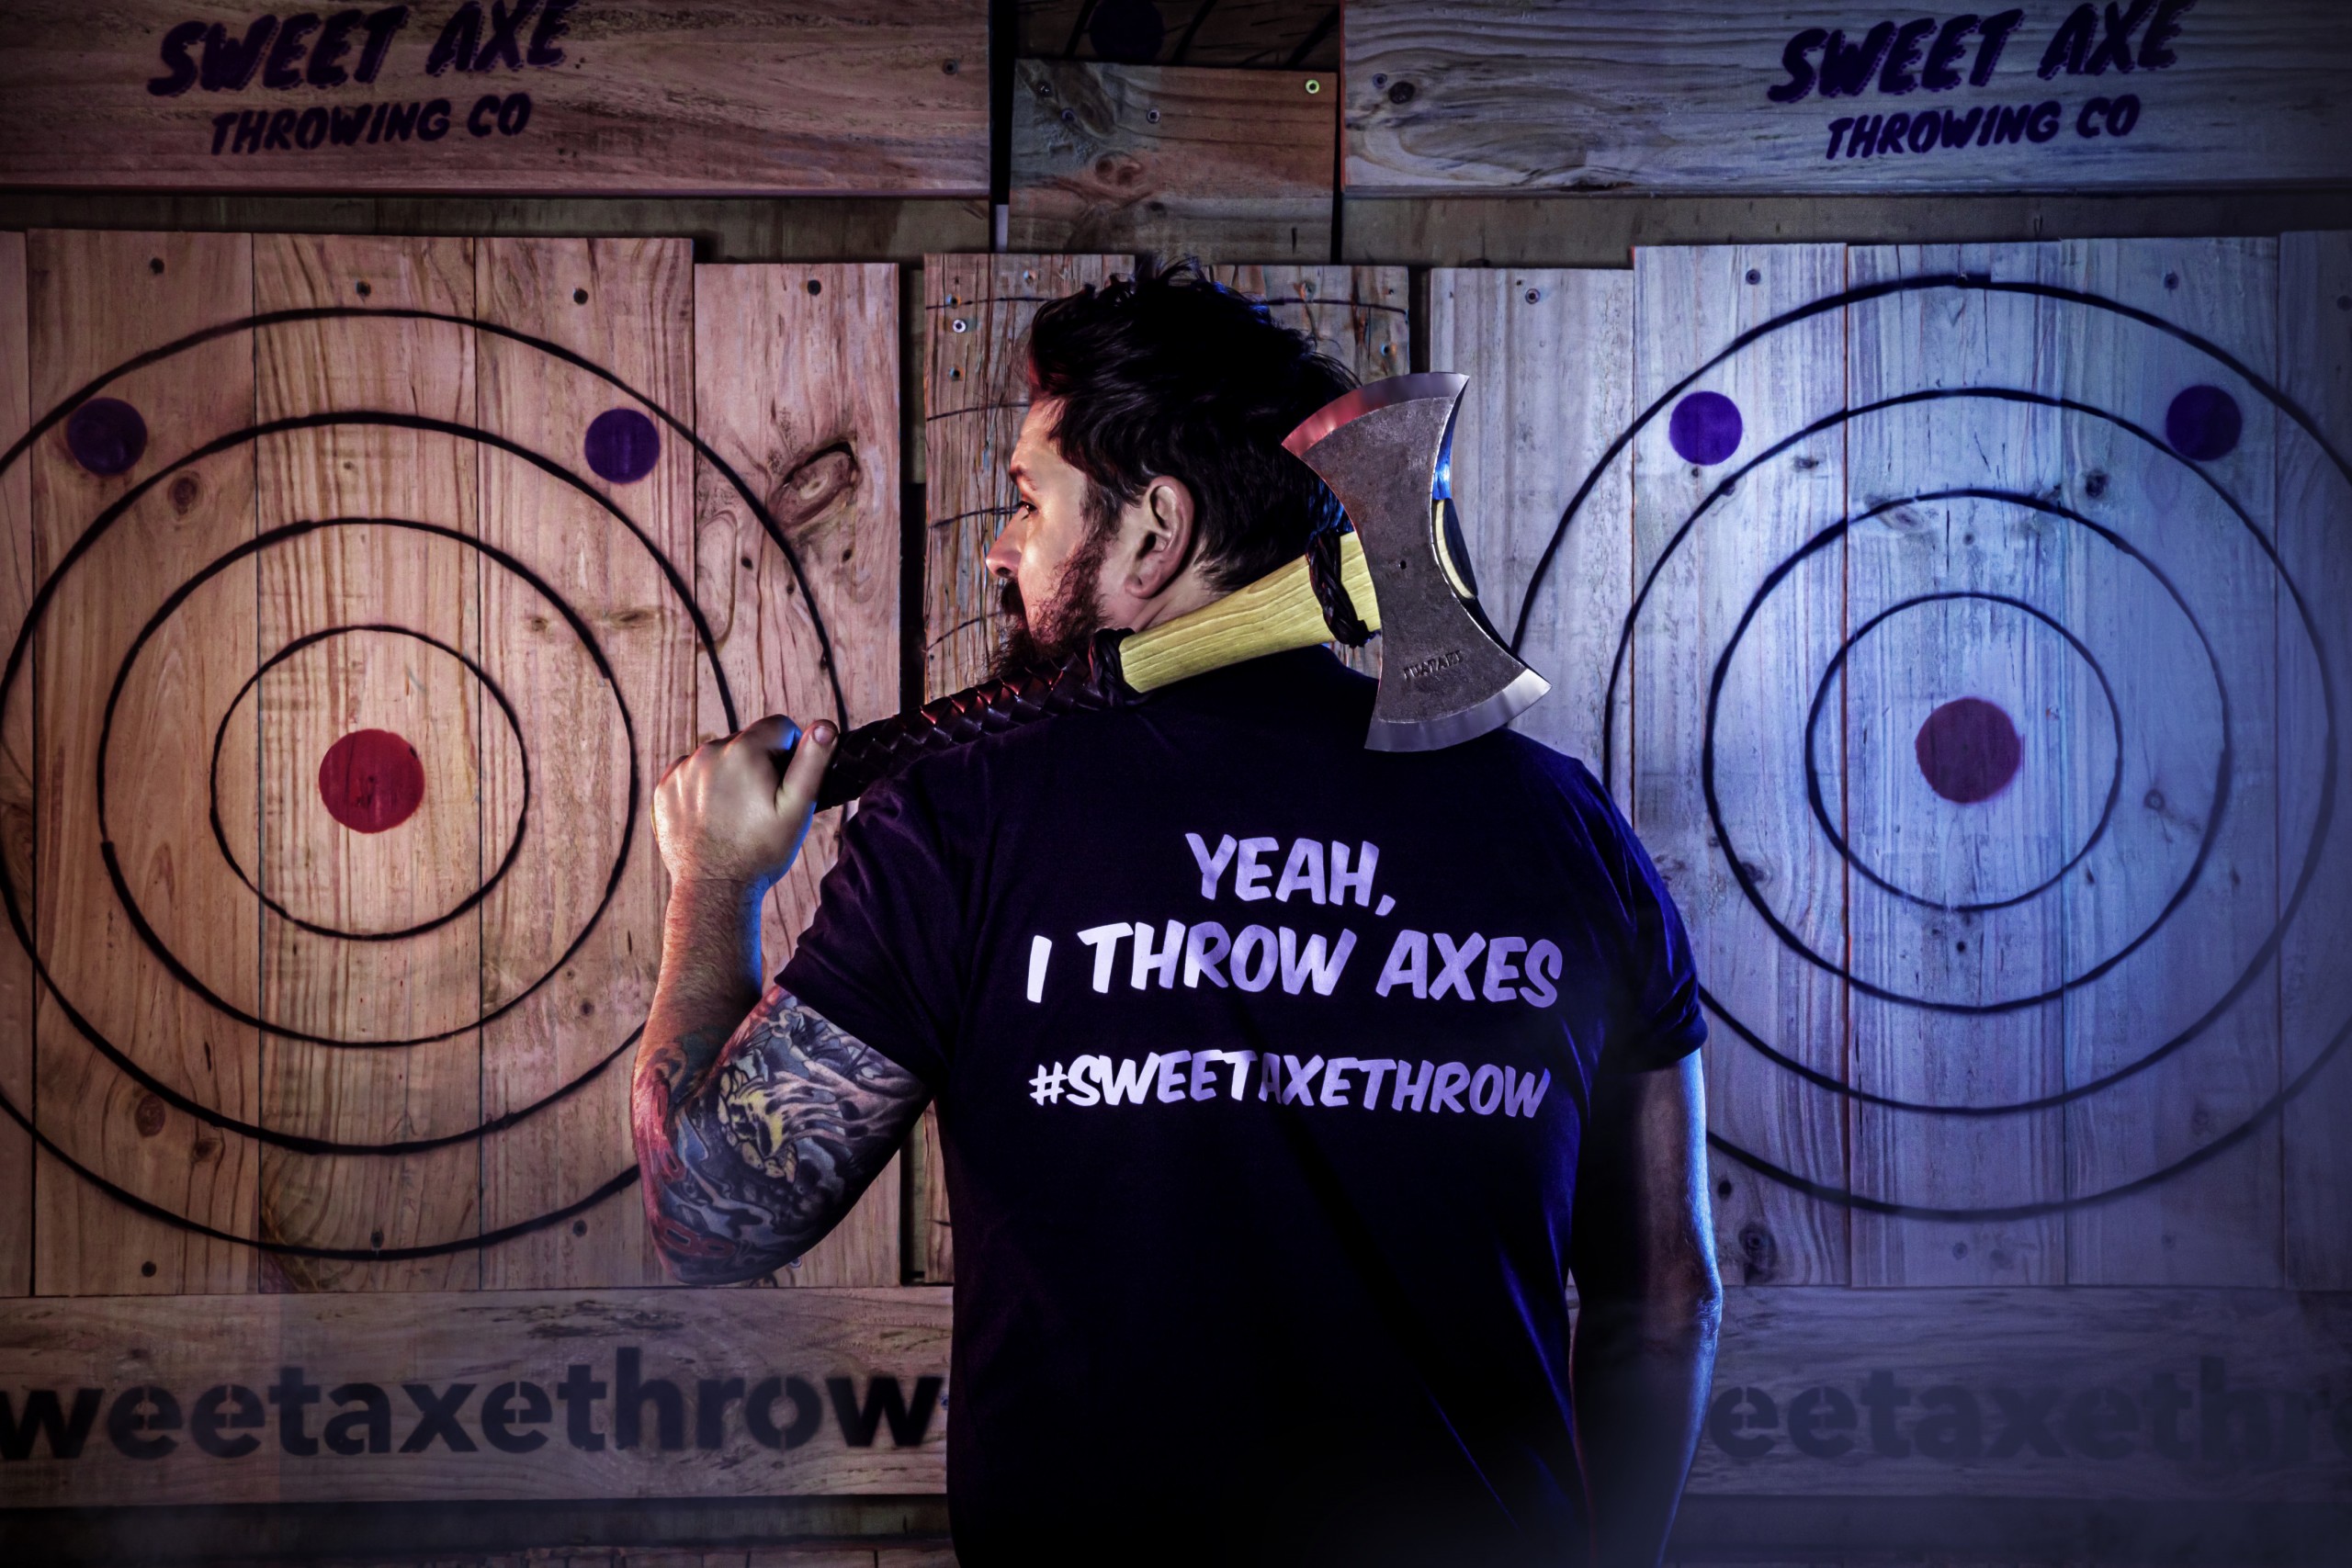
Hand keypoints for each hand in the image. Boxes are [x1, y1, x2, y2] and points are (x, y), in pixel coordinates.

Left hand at [654, 715, 837, 894]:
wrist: (714, 888)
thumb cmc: (761, 851)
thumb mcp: (797, 808)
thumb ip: (812, 762)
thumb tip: (825, 726)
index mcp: (745, 750)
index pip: (779, 726)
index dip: (790, 751)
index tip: (785, 783)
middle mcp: (709, 751)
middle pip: (747, 741)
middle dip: (759, 762)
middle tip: (762, 804)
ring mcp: (683, 769)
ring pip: (719, 756)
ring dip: (731, 774)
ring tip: (736, 814)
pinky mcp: (665, 787)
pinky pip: (692, 772)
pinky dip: (704, 787)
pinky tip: (713, 816)